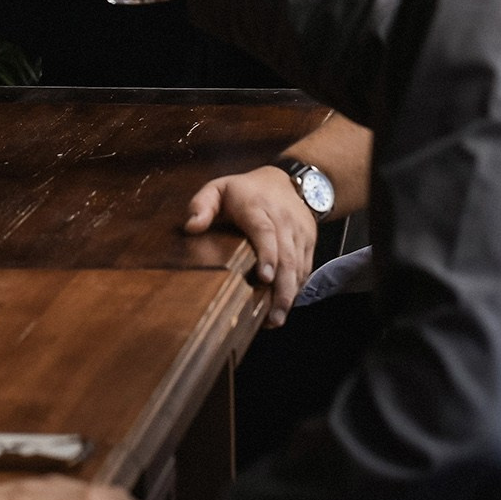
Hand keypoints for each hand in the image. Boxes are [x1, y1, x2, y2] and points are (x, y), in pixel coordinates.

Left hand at [187, 165, 316, 326]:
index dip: (267, 255)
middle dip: (281, 288)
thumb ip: (202, 204)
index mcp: (257, 207)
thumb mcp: (218, 188)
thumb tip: (191, 227)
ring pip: (299, 266)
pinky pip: (305, 267)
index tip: (265, 278)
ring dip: (289, 294)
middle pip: (286, 256)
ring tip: (276, 319)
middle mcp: (282, 220)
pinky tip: (283, 306)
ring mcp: (299, 232)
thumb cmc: (245, 190)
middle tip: (273, 317)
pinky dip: (297, 288)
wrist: (287, 180)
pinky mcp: (309, 241)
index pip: (265, 232)